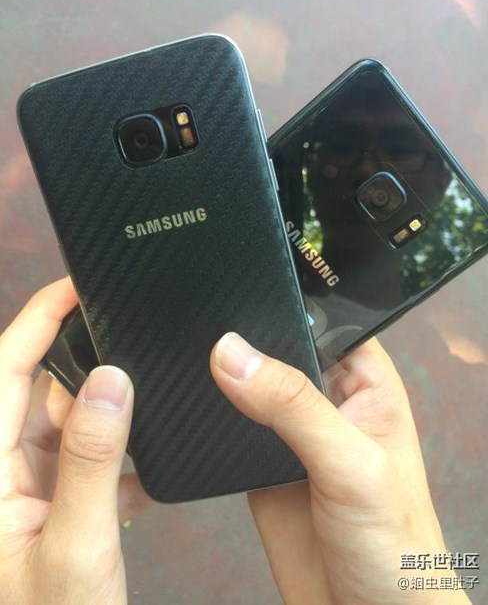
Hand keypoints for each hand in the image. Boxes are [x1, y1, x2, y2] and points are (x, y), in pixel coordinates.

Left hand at [0, 278, 152, 604]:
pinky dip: (118, 450)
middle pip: (40, 390)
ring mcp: (27, 487)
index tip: (77, 286)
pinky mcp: (52, 503)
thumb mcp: (78, 544)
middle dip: (88, 368)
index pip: (6, 372)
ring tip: (148, 409)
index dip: (38, 321)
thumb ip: (92, 459)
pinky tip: (147, 463)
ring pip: (68, 422)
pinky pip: (85, 454)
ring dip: (109, 415)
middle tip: (134, 348)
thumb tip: (113, 380)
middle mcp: (1, 471)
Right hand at [210, 333, 471, 604]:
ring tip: (186, 358)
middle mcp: (326, 401)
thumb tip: (234, 354)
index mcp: (365, 384)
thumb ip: (293, 406)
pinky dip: (208, 417)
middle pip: (277, 348)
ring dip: (222, 377)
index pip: (321, 322)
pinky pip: (228, 427)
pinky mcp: (259, 463)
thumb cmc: (396, 548)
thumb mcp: (349, 464)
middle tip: (203, 329)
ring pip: (248, 385)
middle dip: (245, 340)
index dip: (284, 306)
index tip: (239, 297)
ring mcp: (289, 433)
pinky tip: (190, 407)